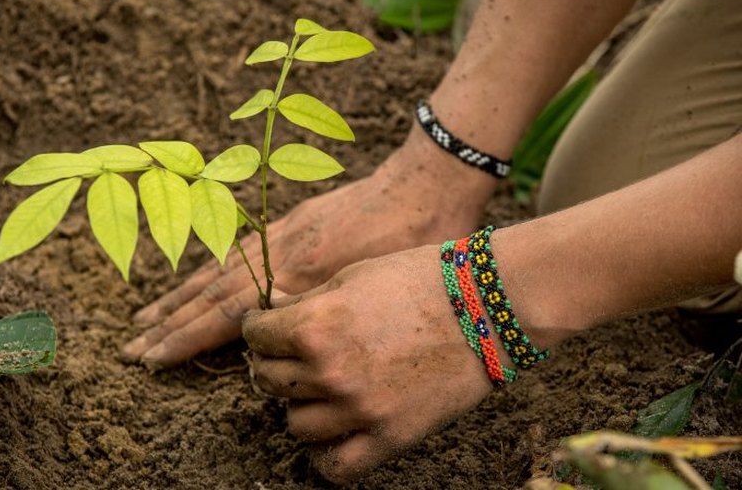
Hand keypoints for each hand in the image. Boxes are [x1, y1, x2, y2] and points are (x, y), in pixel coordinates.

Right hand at [122, 129, 495, 365]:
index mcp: (298, 273)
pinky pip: (236, 251)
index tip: (153, 357)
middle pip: (211, 293)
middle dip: (169, 324)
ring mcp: (280, 233)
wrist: (425, 183)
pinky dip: (208, 270)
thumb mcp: (372, 286)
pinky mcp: (288, 220)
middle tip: (131, 348)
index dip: (186, 338)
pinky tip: (194, 281)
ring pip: (217, 270)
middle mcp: (279, 252)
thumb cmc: (412, 243)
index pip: (227, 313)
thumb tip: (275, 328)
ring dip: (178, 297)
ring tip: (145, 317)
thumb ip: (321, 307)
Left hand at [243, 246, 493, 482]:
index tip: (267, 327)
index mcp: (314, 325)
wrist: (488, 304)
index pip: (254, 336)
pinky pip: (337, 466)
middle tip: (290, 356)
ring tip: (316, 389)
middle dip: (271, 364)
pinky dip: (325, 455)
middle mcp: (329, 372)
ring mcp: (360, 409)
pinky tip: (332, 434)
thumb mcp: (352, 275)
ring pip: (295, 424)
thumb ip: (306, 301)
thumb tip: (272, 312)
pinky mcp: (391, 436)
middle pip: (267, 381)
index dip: (258, 328)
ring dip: (299, 404)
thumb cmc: (420, 278)